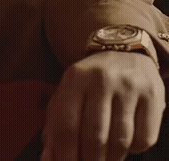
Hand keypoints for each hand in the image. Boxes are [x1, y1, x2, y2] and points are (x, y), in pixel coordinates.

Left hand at [41, 51, 164, 159]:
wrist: (125, 52)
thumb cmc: (89, 82)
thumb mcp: (67, 93)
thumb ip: (55, 125)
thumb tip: (47, 159)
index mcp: (75, 78)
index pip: (67, 124)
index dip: (65, 153)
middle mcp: (102, 79)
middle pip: (95, 136)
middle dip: (89, 160)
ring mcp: (130, 87)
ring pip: (121, 140)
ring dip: (111, 159)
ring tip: (105, 160)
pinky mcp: (154, 95)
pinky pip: (145, 137)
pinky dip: (135, 149)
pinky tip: (126, 144)